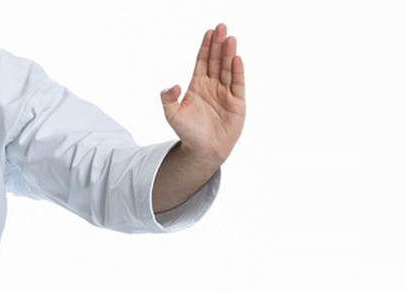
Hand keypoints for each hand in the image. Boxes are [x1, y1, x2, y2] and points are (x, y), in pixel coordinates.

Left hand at [160, 23, 244, 164]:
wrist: (203, 151)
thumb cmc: (188, 133)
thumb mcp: (172, 115)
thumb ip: (167, 98)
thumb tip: (173, 85)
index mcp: (198, 86)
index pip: (202, 62)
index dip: (205, 47)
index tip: (208, 32)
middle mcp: (213, 86)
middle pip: (216, 61)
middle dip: (218, 44)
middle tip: (221, 27)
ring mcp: (226, 93)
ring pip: (227, 69)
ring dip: (228, 54)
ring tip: (229, 38)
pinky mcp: (237, 102)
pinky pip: (237, 84)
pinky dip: (237, 71)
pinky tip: (236, 58)